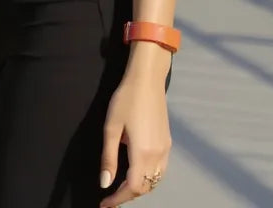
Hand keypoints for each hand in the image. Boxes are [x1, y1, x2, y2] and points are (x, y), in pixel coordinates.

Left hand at [99, 72, 170, 204]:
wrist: (147, 78)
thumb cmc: (126, 99)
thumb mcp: (111, 127)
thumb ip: (108, 158)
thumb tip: (105, 184)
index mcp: (143, 152)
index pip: (133, 187)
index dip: (118, 199)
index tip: (104, 203)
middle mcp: (158, 154)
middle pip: (146, 187)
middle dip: (128, 195)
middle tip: (111, 196)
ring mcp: (166, 148)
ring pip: (155, 180)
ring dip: (140, 187)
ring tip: (122, 186)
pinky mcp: (168, 141)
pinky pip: (161, 169)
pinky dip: (149, 177)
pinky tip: (137, 171)